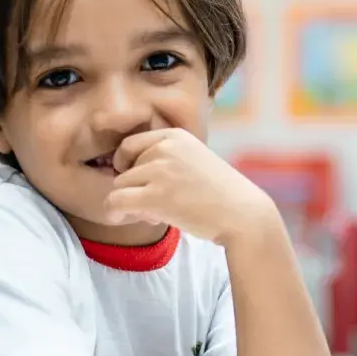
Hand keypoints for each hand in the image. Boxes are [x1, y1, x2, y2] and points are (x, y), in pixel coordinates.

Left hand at [104, 128, 278, 245]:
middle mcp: (165, 148)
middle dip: (135, 189)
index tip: (136, 181)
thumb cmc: (220, 194)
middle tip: (156, 206)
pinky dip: (113, 212)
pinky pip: (116, 201)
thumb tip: (124, 175)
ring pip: (119, 185)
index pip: (129, 145)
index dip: (126, 164)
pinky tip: (120, 219)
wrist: (244, 215)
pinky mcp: (155, 196)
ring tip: (155, 213)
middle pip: (124, 169)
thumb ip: (164, 161)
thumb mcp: (193, 161)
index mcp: (174, 136)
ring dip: (130, 203)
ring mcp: (160, 171)